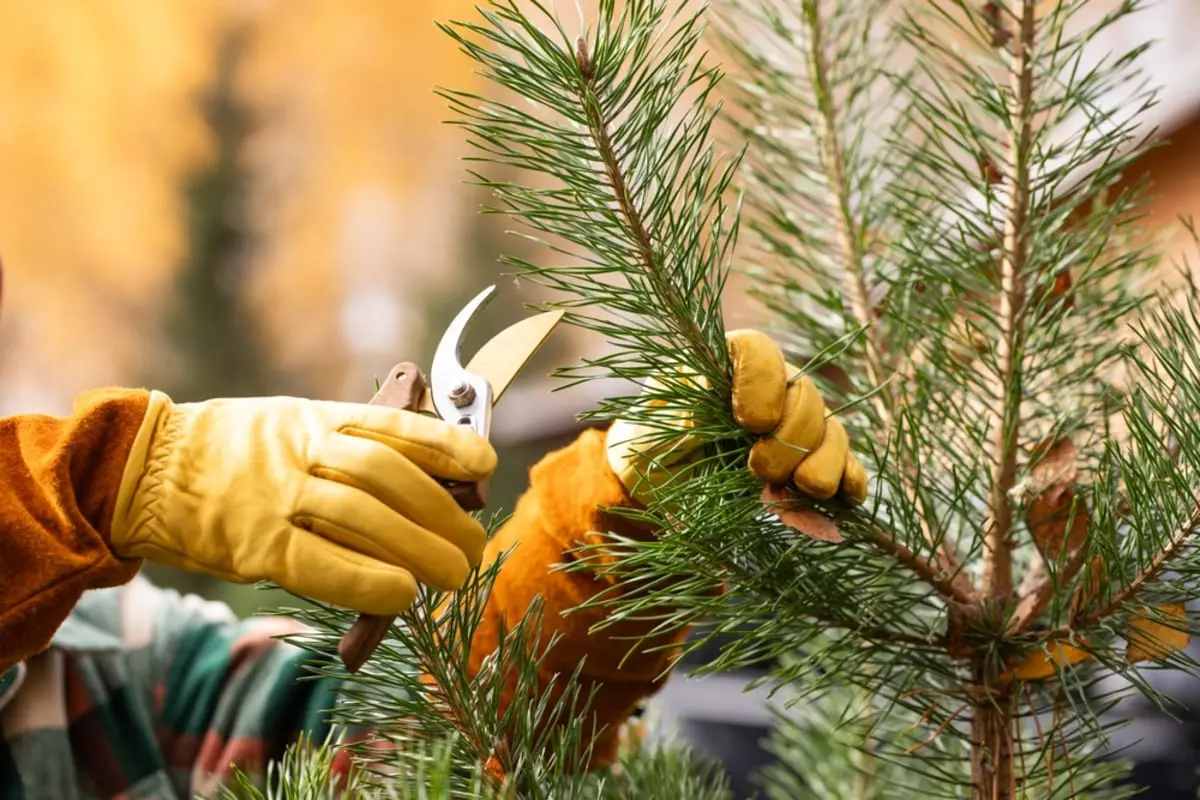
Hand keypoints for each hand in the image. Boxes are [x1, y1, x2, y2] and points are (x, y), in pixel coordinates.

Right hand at [109, 392, 496, 614]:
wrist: (144, 469)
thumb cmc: (230, 452)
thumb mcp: (289, 423)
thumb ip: (344, 444)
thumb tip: (422, 481)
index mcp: (314, 416)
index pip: (391, 424)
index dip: (444, 445)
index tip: (486, 464)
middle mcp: (301, 449)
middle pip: (389, 478)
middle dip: (443, 514)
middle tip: (473, 546)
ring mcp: (276, 495)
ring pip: (365, 519)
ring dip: (420, 551)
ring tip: (455, 576)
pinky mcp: (254, 544)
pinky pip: (322, 565)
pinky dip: (368, 582)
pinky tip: (402, 596)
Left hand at [606, 330, 866, 504]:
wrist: (657, 489)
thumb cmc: (651, 445)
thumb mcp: (653, 424)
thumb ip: (683, 407)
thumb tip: (717, 394)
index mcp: (727, 366)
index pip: (758, 350)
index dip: (763, 381)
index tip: (750, 422)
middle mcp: (770, 390)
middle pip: (805, 395)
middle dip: (791, 435)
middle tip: (759, 468)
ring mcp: (794, 427)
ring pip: (832, 430)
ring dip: (824, 461)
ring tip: (803, 488)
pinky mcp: (808, 465)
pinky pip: (845, 465)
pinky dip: (849, 481)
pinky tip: (845, 498)